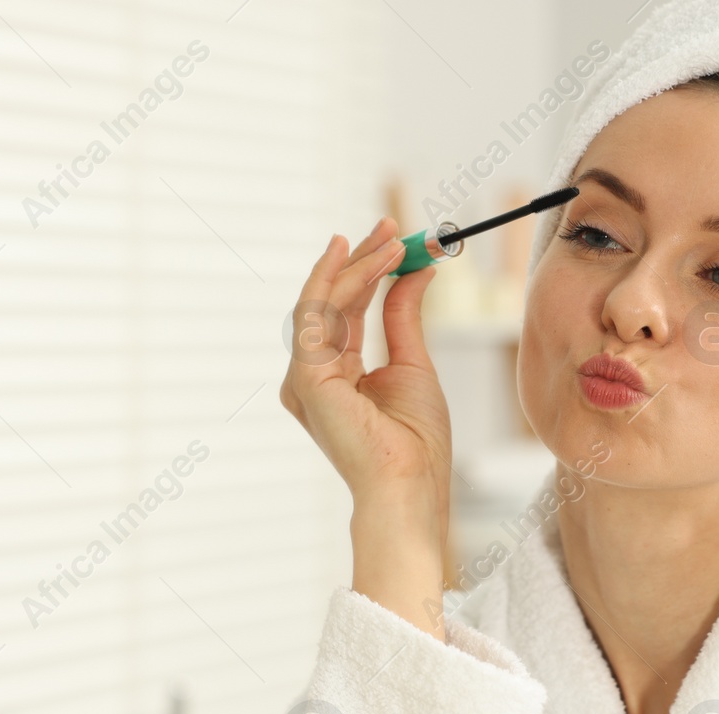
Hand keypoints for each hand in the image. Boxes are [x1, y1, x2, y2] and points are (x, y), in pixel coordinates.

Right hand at [280, 219, 451, 637]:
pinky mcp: (305, 377)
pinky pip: (322, 314)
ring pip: (324, 301)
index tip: (394, 239)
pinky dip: (348, 281)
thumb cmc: (415, 441)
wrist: (411, 483)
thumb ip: (403, 316)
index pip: (345, 311)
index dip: (367, 272)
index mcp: (333, 376)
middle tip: (391, 226)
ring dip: (359, 264)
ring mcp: (303, 377)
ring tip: (393, 238)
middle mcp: (310, 375)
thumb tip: (414, 271)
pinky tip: (376, 260)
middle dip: (361, 259)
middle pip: (330, 301)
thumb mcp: (413, 363)